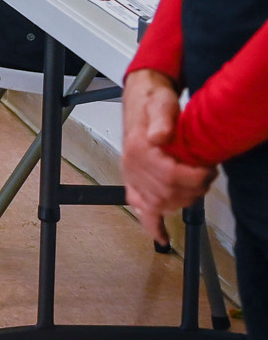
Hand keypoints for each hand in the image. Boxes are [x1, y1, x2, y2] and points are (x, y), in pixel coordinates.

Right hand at [121, 70, 215, 243]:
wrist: (142, 101)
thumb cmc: (154, 101)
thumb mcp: (162, 102)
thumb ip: (162, 118)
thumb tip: (160, 137)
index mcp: (138, 149)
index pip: (170, 176)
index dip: (195, 177)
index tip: (209, 170)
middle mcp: (132, 166)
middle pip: (167, 193)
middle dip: (193, 189)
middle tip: (207, 176)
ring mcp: (132, 177)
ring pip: (160, 204)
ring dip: (182, 201)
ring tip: (196, 188)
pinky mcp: (134, 183)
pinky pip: (139, 209)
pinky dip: (150, 225)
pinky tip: (162, 238)